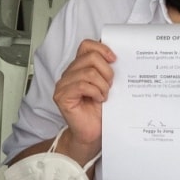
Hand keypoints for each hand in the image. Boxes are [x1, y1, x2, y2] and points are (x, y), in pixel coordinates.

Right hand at [51, 39, 115, 158]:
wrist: (93, 134)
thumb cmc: (100, 112)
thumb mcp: (107, 86)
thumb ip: (107, 70)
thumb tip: (117, 56)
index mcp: (80, 67)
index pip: (87, 45)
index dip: (102, 49)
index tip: (114, 59)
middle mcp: (69, 73)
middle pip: (90, 56)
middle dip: (106, 70)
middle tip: (111, 85)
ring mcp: (63, 84)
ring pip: (88, 72)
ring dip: (102, 85)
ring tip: (104, 95)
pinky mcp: (62, 96)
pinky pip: (82, 85)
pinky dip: (95, 92)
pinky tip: (99, 100)